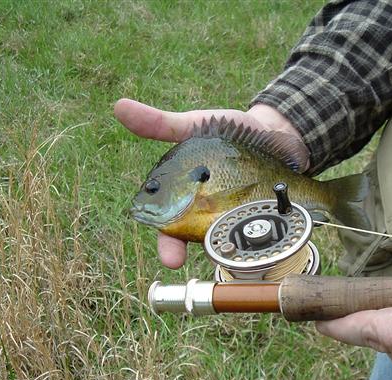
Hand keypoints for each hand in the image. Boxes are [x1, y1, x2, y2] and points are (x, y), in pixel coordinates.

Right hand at [114, 99, 305, 267]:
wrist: (271, 130)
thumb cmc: (226, 131)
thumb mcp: (193, 126)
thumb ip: (159, 124)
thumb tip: (119, 105)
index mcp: (185, 199)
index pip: (169, 229)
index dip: (167, 245)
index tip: (170, 260)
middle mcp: (208, 215)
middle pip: (196, 242)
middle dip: (195, 256)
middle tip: (197, 261)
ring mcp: (236, 219)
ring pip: (227, 243)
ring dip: (228, 251)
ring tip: (232, 256)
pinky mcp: (262, 217)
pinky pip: (258, 235)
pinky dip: (259, 241)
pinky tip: (262, 247)